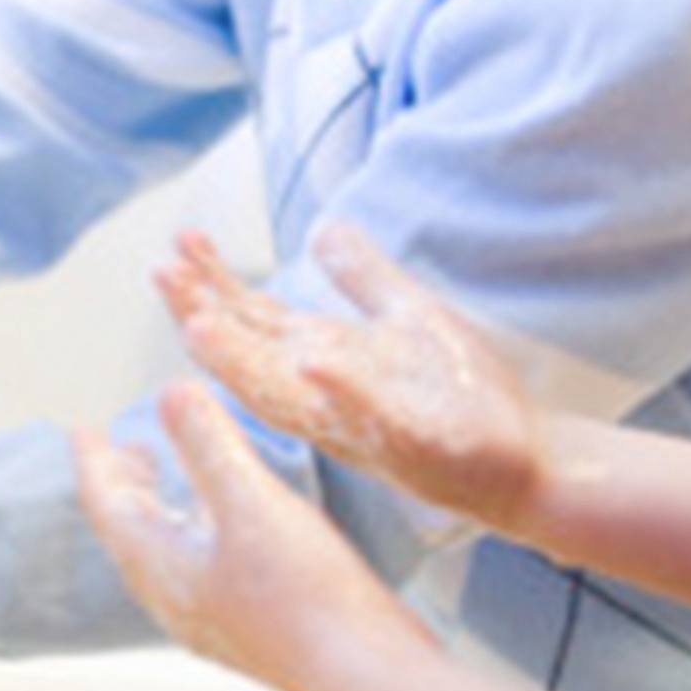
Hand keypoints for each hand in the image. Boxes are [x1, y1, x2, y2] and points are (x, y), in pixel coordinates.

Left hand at [74, 381, 435, 690]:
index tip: (83, 433)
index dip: (94, 464)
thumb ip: (207, 444)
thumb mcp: (251, 502)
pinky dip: (201, 529)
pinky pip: (205, 567)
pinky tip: (233, 522)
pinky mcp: (254, 625)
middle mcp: (178, 600)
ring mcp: (216, 618)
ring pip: (169, 552)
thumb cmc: (305, 597)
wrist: (365, 674)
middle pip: (134, 532)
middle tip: (124, 449)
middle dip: (126, 485)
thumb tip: (170, 392)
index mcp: (162, 569)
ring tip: (172, 477)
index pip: (109, 508)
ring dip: (164, 507)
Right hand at [156, 225, 544, 531]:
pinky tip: (318, 360)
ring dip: (242, 363)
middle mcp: (329, 395)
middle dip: (205, 315)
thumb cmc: (463, 398)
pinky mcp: (414, 443)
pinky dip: (344, 390)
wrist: (528, 462)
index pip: (255, 320)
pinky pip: (373, 417)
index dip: (215, 283)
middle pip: (252, 353)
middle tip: (161, 274)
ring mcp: (365, 422)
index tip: (179, 243)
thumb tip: (322, 228)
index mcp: (326, 361)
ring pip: (287, 394)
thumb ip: (361, 275)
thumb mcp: (406, 315)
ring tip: (198, 329)